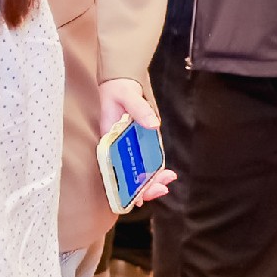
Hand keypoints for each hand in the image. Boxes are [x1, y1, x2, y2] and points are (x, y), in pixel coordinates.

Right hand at [99, 78, 176, 205]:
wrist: (122, 82)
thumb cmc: (118, 90)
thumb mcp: (127, 96)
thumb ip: (139, 109)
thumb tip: (154, 125)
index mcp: (108, 141)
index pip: (115, 168)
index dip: (125, 184)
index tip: (138, 194)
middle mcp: (118, 148)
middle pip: (128, 175)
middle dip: (144, 186)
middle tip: (161, 188)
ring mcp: (130, 147)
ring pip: (138, 171)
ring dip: (152, 181)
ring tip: (167, 181)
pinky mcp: (140, 143)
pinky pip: (147, 161)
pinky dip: (155, 170)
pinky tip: (166, 175)